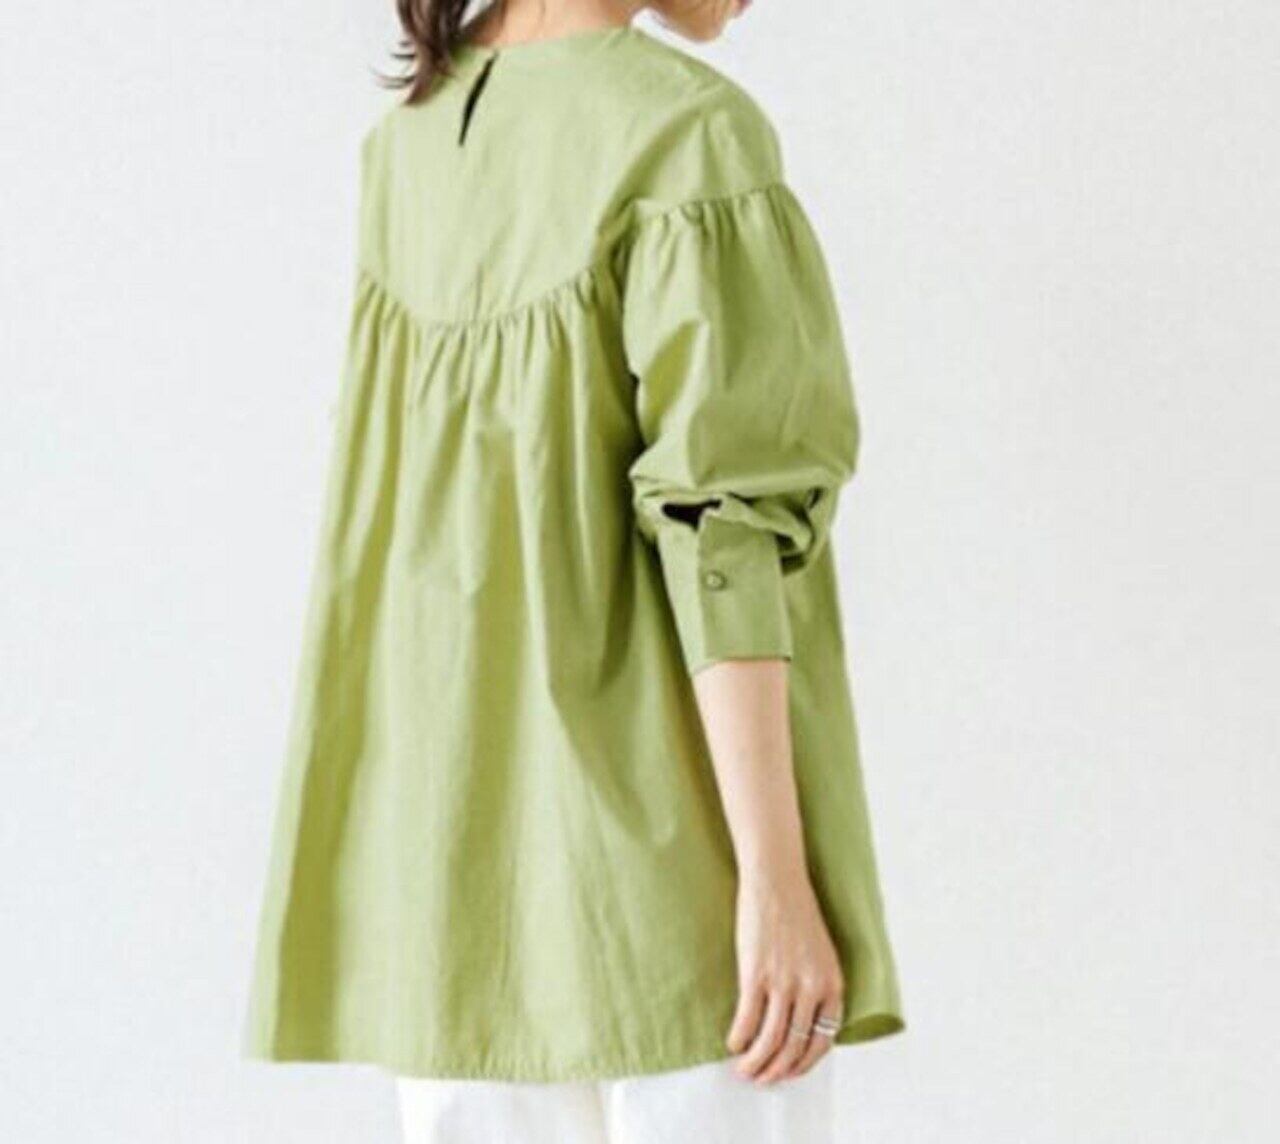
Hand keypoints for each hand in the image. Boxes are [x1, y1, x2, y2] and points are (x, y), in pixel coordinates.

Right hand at [726, 871, 844, 1083]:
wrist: (776, 881)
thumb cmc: (796, 912)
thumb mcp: (820, 953)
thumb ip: (816, 985)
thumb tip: (798, 1020)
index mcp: (832, 984)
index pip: (823, 1041)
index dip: (804, 1064)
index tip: (789, 1073)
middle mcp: (811, 988)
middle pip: (794, 1047)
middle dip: (776, 1071)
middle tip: (761, 1079)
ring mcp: (784, 983)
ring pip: (771, 1041)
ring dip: (755, 1062)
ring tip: (743, 1069)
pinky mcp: (756, 974)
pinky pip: (747, 1020)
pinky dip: (739, 1037)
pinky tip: (732, 1042)